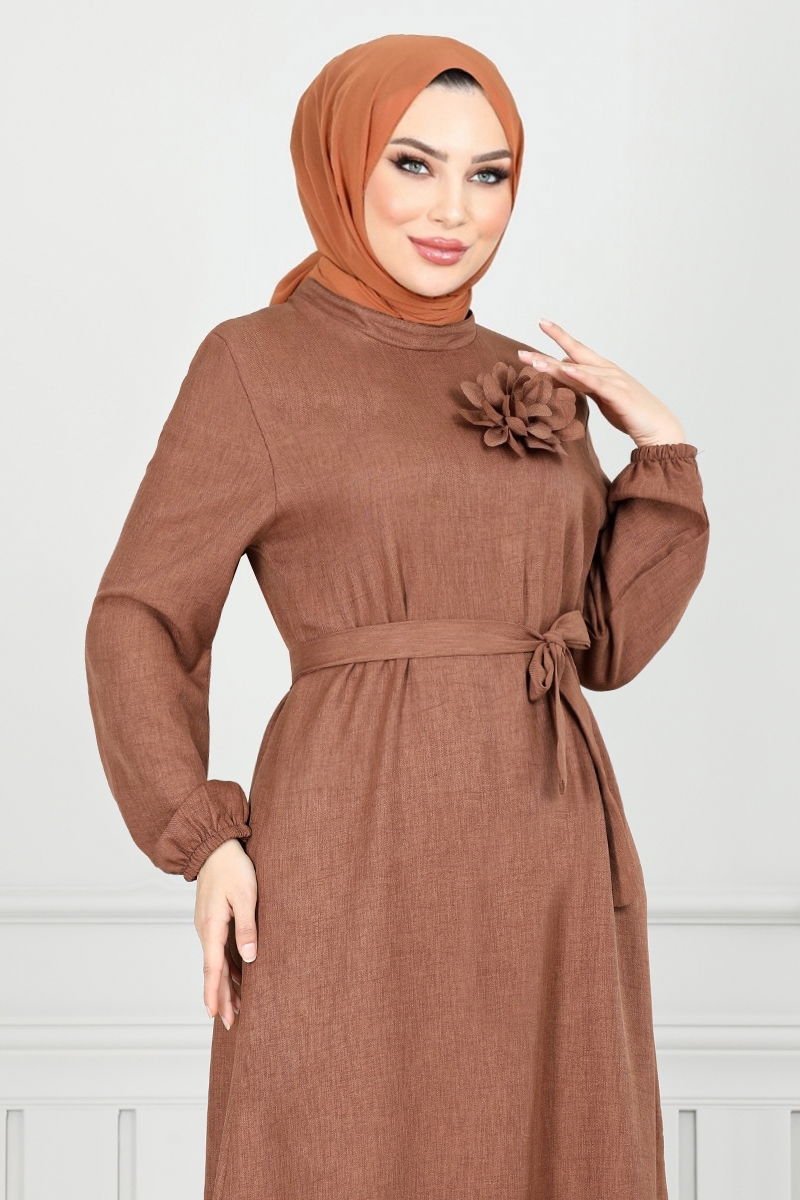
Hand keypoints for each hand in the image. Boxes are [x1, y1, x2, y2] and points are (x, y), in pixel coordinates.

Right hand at [194, 838, 256, 1030]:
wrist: (215, 847)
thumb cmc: (234, 868)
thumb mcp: (245, 895)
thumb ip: (248, 927)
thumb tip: (249, 958)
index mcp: (212, 926)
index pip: (212, 968)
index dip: (214, 993)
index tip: (214, 1016)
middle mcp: (206, 930)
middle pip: (214, 971)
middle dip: (221, 998)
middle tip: (231, 1024)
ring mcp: (208, 926)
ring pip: (216, 963)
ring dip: (226, 985)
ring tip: (237, 1009)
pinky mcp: (214, 921)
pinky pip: (220, 951)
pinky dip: (228, 968)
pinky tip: (239, 979)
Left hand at [517, 319, 685, 447]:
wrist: (659, 429)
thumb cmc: (630, 414)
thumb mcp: (601, 397)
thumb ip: (584, 384)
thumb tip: (565, 372)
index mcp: (603, 370)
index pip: (576, 351)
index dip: (559, 338)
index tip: (541, 323)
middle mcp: (608, 371)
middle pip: (574, 355)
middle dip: (548, 351)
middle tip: (522, 351)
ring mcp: (615, 381)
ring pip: (581, 370)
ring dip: (556, 366)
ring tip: (535, 363)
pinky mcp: (620, 396)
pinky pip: (598, 385)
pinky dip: (582, 376)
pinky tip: (567, 371)